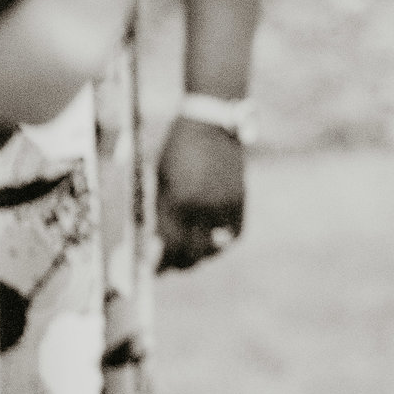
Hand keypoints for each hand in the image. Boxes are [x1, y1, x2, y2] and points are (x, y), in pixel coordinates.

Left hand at [156, 116, 246, 270]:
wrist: (211, 124)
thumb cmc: (177, 150)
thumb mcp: (161, 180)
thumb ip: (160, 213)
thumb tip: (156, 244)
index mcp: (176, 200)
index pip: (168, 246)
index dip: (159, 263)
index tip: (153, 270)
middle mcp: (201, 206)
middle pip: (191, 253)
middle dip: (178, 263)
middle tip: (170, 264)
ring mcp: (223, 204)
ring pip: (213, 248)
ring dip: (200, 256)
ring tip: (191, 254)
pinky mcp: (240, 199)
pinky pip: (234, 234)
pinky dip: (223, 243)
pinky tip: (213, 243)